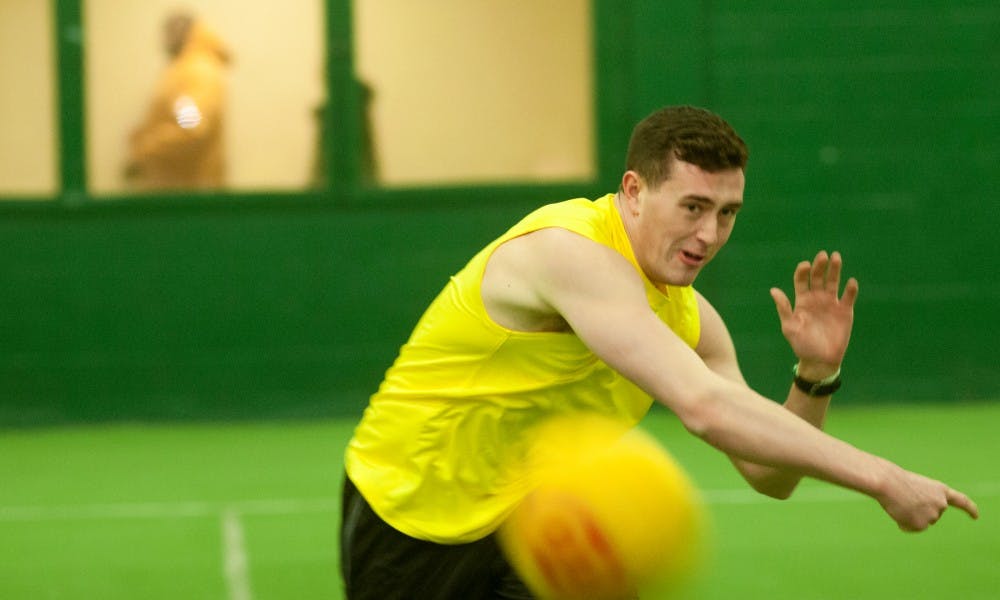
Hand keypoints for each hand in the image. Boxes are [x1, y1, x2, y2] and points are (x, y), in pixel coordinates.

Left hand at [770, 251, 858, 377]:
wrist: (820, 360)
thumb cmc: (801, 345)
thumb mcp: (789, 327)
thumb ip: (784, 308)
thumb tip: (773, 290)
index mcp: (801, 300)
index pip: (801, 280)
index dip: (802, 272)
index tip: (805, 265)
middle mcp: (816, 298)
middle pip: (818, 277)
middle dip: (819, 266)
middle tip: (822, 255)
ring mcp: (831, 303)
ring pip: (833, 282)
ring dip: (835, 270)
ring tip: (836, 257)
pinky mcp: (845, 311)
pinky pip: (849, 297)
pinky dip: (850, 289)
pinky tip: (851, 282)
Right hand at [876, 463, 978, 531]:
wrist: (888, 483)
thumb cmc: (896, 480)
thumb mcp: (915, 487)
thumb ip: (923, 501)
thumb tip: (917, 521)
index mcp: (941, 490)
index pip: (960, 501)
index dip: (969, 509)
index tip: (976, 516)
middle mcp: (942, 504)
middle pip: (933, 515)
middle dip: (919, 512)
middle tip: (904, 501)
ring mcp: (933, 515)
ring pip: (921, 522)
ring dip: (909, 517)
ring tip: (899, 504)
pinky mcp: (922, 525)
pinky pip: (910, 528)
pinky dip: (902, 523)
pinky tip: (897, 512)